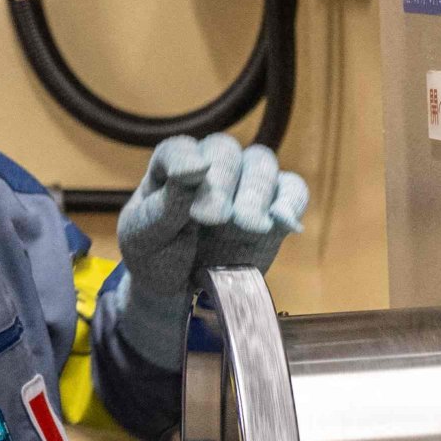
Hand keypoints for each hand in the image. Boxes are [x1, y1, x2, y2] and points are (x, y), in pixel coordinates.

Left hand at [111, 134, 309, 377]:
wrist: (180, 290)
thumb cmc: (156, 256)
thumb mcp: (147, 235)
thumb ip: (169, 203)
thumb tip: (198, 167)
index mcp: (171, 167)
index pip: (180, 150)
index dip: (185, 161)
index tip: (187, 178)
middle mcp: (210, 168)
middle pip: (225, 151)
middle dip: (223, 182)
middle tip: (215, 219)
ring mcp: (244, 186)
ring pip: (261, 163)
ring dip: (256, 192)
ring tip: (249, 227)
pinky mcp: (273, 209)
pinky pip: (292, 190)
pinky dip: (291, 203)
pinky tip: (285, 225)